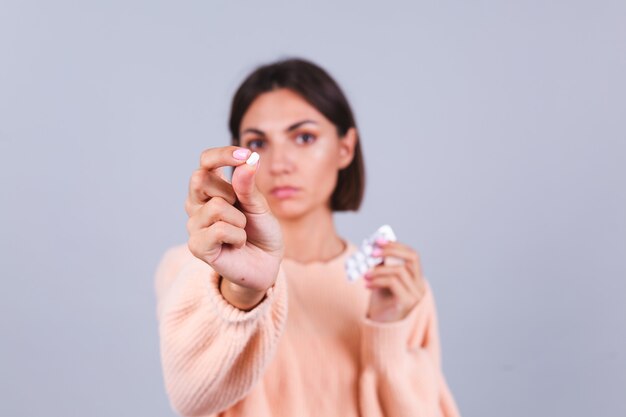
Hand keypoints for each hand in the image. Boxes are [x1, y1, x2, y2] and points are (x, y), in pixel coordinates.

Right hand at [185, 146, 283, 307]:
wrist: (266, 265)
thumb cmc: (261, 232)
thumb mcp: (259, 205)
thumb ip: (249, 185)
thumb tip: (247, 160)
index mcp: (212, 187)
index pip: (206, 161)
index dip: (222, 155)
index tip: (245, 154)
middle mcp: (197, 203)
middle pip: (200, 178)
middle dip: (231, 191)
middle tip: (242, 209)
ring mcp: (194, 224)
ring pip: (216, 206)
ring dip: (240, 219)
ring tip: (242, 231)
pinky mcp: (197, 245)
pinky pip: (219, 229)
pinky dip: (237, 236)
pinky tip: (238, 243)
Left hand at [364, 238, 425, 322]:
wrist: (380, 332)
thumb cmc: (380, 307)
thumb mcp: (380, 282)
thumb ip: (381, 267)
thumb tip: (374, 247)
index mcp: (415, 279)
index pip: (412, 255)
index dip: (396, 245)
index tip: (378, 240)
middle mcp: (420, 286)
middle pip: (412, 257)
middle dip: (391, 250)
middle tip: (372, 251)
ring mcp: (416, 295)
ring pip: (399, 270)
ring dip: (378, 269)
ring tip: (364, 274)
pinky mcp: (407, 303)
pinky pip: (393, 283)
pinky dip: (377, 280)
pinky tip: (366, 284)